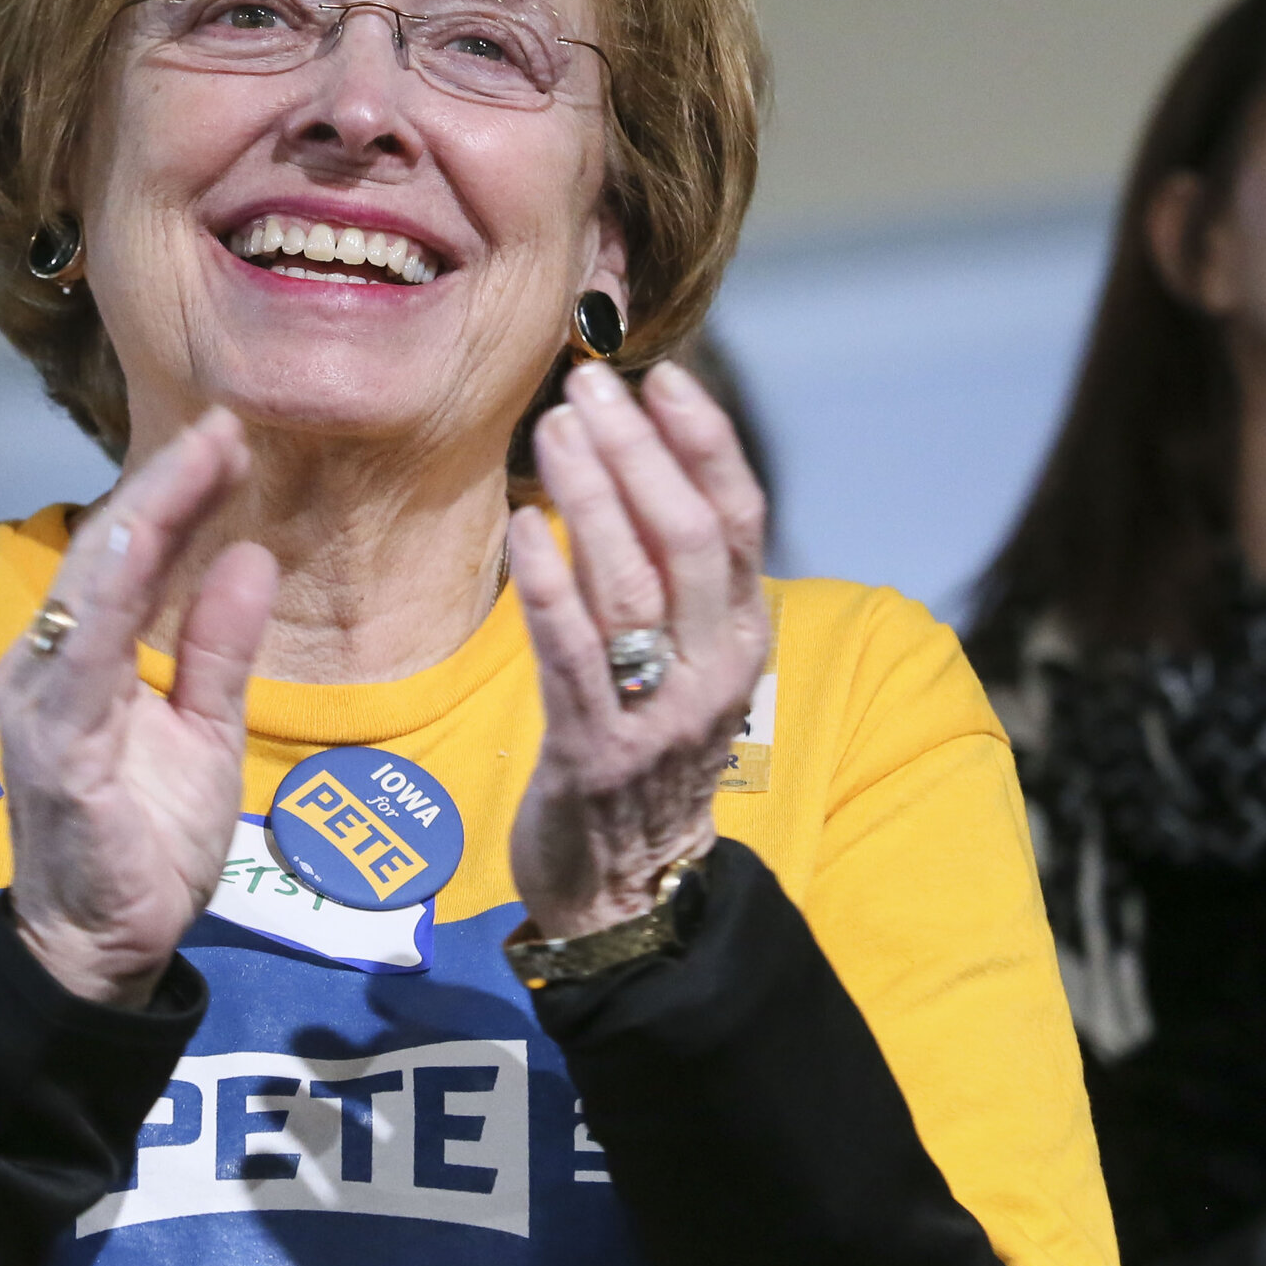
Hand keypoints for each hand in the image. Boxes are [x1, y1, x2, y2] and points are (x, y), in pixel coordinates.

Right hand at [0, 407, 278, 1008]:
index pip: (129, 556)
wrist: (104, 951)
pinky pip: (80, 663)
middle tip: (226, 424)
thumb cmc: (145, 839)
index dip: (175, 492)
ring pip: (90, 589)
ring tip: (197, 457)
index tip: (229, 436)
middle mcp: (45, 668)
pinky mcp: (54, 752)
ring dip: (145, 518)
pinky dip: (109, 598)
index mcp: (79, 659)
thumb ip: (217, 647)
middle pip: (105, 554)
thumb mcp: (203, 730)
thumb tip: (248, 555)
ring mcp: (41, 706)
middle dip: (165, 485)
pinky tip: (139, 547)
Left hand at [509, 360, 771, 941]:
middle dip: (642, 453)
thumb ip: (672, 579)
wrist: (629, 887)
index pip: (741, 521)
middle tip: (591, 387)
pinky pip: (571, 652)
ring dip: (593, 496)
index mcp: (741, 638)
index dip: (706, 444)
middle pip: (691, 538)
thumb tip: (635, 461)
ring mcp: (658, 713)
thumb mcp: (684, 662)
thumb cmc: (645, 749)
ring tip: (554, 430)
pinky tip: (523, 526)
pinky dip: (549, 583)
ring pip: (633, 584)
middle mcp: (712, 670)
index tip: (664, 378)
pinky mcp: (594, 751)